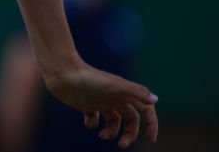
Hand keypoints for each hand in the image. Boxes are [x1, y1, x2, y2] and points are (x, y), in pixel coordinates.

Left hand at [44, 60, 158, 147]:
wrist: (63, 73)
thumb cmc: (90, 78)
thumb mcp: (115, 86)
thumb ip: (136, 92)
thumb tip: (155, 100)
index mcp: (125, 93)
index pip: (145, 110)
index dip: (151, 124)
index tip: (151, 139)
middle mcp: (115, 97)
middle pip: (130, 120)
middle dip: (129, 134)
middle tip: (122, 145)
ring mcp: (100, 101)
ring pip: (113, 121)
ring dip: (111, 132)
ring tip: (102, 135)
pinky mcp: (86, 104)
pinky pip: (94, 119)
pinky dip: (93, 124)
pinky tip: (88, 120)